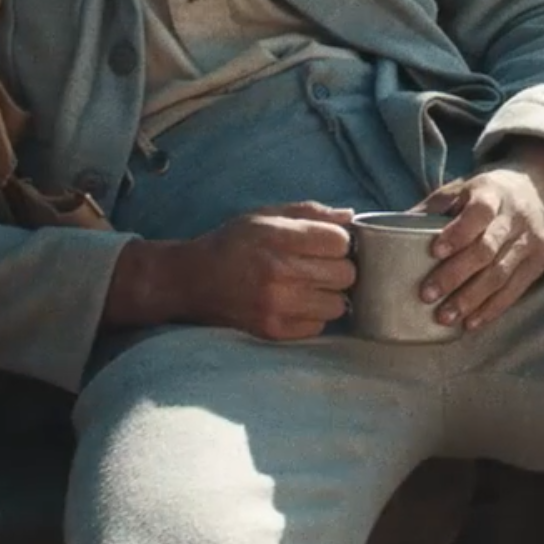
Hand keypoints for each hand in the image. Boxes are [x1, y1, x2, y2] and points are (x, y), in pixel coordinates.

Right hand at [165, 202, 358, 339]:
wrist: (193, 280)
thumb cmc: (234, 243)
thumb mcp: (266, 215)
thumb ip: (310, 213)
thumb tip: (350, 217)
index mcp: (278, 238)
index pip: (339, 242)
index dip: (338, 242)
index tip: (327, 244)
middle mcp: (279, 273)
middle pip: (345, 274)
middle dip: (339, 268)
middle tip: (321, 266)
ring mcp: (277, 305)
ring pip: (338, 304)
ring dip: (330, 295)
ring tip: (310, 286)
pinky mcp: (273, 330)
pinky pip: (319, 326)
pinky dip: (314, 316)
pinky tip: (298, 303)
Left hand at [415, 141, 543, 331]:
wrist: (543, 185)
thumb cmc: (491, 191)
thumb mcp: (464, 187)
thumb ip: (434, 206)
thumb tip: (391, 226)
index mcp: (493, 192)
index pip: (478, 213)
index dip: (458, 234)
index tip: (434, 252)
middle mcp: (516, 216)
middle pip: (486, 250)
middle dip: (455, 275)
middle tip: (427, 295)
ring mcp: (532, 240)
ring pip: (500, 275)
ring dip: (471, 299)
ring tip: (445, 317)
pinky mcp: (541, 261)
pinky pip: (515, 290)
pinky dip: (492, 309)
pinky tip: (471, 322)